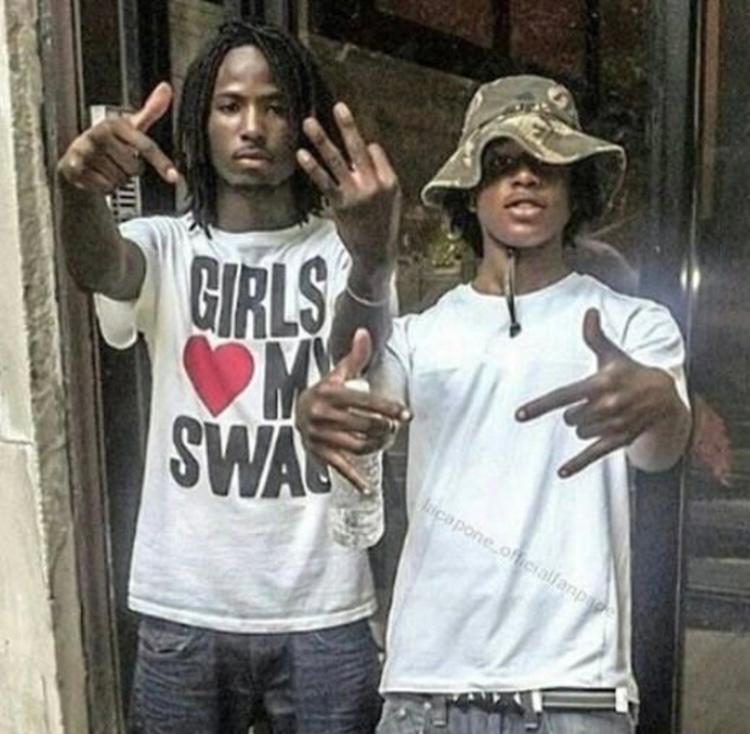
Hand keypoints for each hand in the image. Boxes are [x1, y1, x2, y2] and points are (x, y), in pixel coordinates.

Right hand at [57, 82, 179, 193]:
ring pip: (121, 180)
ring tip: (108, 167)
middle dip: (131, 170)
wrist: (78, 157)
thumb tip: (166, 88)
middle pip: (135, 168)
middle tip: (119, 161)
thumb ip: (150, 111)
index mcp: (115, 124)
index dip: (161, 163)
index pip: (145, 146)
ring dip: (118, 179)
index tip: (174, 177)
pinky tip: (98, 175)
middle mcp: (99, 134)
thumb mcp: (130, 126)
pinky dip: (106, 187)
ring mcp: (85, 150)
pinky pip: (106, 188)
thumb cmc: (110, 142)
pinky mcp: (75, 167)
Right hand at [295, 328, 410, 490]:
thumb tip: (364, 331)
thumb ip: (354, 355)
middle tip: (396, 427)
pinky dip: (354, 479)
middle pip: (364, 425)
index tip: (407, 415)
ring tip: (387, 440)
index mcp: (329, 393)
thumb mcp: (337, 373)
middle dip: (385, 427)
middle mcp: (322, 414)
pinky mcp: (317, 453)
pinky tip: (367, 488)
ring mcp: (319, 436)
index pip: (366, 401)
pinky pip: (339, 468)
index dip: (389, 408)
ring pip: (357, 445)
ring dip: (377, 445)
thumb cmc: (324, 392)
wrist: (294, 412)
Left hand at [296, 103, 400, 275]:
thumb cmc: (382, 224)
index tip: (361, 151)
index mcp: (390, 181)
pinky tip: (302, 155)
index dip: (366, 148)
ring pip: (337, 161)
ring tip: (310, 123)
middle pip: (358, 149)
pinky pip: (324, 182)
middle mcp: (373, 185)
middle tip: (338, 107)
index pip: (374, 151)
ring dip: (322, 140)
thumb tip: (367, 146)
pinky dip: (312, 167)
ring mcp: (355, 195)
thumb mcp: (391, 198)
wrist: (376, 253)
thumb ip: (379, 172)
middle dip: (348, 126)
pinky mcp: (339, 205)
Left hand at [516, 308, 679, 477]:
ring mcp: (613, 425)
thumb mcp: (613, 355)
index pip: (562, 396)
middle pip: (569, 417)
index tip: (518, 415)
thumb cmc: (630, 373)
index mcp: (600, 383)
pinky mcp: (619, 440)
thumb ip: (595, 336)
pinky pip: (593, 455)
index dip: (539, 406)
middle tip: (589, 403)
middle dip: (572, 412)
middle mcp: (606, 405)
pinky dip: (577, 465)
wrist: (664, 397)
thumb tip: (589, 311)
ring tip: (600, 415)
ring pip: (579, 432)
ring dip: (582, 426)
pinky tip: (561, 473)